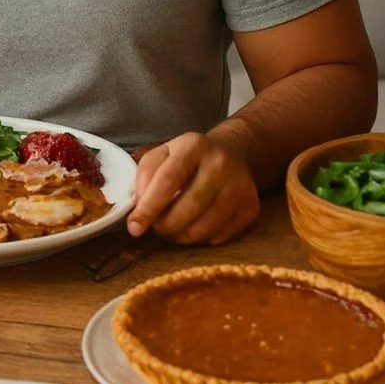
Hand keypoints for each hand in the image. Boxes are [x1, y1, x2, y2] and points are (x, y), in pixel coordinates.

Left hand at [127, 131, 259, 244]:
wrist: (232, 153)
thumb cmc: (188, 157)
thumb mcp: (163, 153)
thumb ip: (145, 175)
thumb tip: (140, 206)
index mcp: (193, 146)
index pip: (168, 180)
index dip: (149, 207)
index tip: (134, 227)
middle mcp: (220, 164)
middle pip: (187, 207)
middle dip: (165, 225)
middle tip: (156, 226)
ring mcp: (239, 187)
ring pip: (203, 228)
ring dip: (180, 235)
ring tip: (173, 225)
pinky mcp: (250, 208)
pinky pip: (219, 237)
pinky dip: (200, 238)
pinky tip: (195, 224)